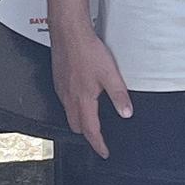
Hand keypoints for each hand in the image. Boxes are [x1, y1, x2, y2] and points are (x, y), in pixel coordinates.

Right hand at [49, 20, 133, 157]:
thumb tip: (126, 112)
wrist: (69, 32)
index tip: (104, 152)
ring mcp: (61, 89)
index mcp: (82, 100)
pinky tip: (81, 97)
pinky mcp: (58, 80)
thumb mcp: (110, 75)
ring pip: (69, 113)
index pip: (90, 130)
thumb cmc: (86, 51)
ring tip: (91, 120)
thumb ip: (119, 96)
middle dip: (87, 134)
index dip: (98, 144)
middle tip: (98, 138)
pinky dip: (73, 106)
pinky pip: (64, 100)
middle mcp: (69, 97)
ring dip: (80, 120)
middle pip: (76, 126)